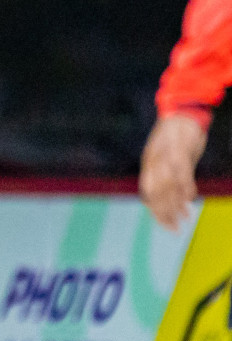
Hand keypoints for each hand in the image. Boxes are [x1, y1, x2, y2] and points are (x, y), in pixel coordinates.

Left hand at [139, 112, 208, 230]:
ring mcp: (166, 156)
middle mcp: (155, 162)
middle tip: (174, 229)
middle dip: (164, 213)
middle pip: (157, 193)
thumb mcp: (166, 155)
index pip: (149, 193)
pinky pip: (181, 171)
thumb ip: (166, 173)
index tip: (164, 224)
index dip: (155, 210)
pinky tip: (190, 198)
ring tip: (183, 219)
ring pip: (168, 185)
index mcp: (149, 165)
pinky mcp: (180, 149)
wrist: (181, 111)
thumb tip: (174, 193)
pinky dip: (185, 186)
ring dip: (175, 204)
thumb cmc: (175, 135)